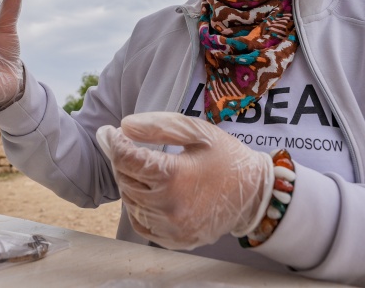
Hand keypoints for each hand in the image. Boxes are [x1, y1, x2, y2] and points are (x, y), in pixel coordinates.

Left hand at [96, 111, 273, 249]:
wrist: (255, 194)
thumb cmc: (226, 157)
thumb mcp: (197, 131)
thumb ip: (159, 125)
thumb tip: (124, 126)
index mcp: (175, 176)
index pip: (127, 159)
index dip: (114, 143)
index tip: (109, 132)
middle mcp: (170, 207)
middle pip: (125, 180)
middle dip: (121, 160)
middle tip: (127, 145)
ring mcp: (172, 228)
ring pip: (130, 201)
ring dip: (129, 181)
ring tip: (142, 166)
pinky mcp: (174, 240)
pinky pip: (140, 222)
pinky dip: (137, 205)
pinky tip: (148, 190)